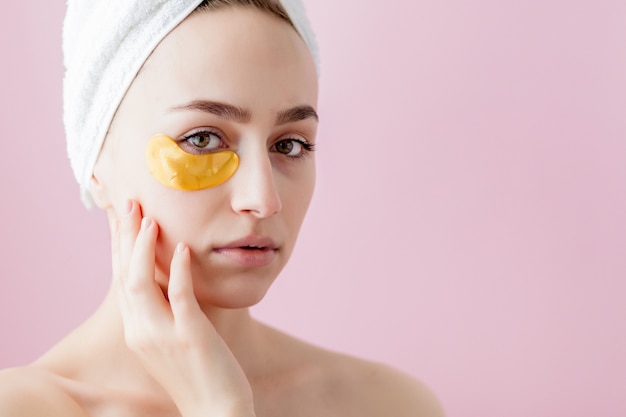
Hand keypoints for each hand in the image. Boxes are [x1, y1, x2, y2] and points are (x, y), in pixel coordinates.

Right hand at [110, 200, 254, 416]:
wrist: (215, 411)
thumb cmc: (199, 372)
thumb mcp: (172, 339)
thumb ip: (166, 310)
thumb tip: (171, 279)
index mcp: (137, 330)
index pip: (120, 279)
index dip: (119, 246)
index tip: (121, 217)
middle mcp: (141, 331)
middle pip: (123, 274)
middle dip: (124, 237)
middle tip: (129, 202)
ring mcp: (162, 335)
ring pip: (140, 282)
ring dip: (142, 247)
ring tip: (148, 217)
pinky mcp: (188, 336)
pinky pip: (179, 296)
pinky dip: (178, 270)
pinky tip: (182, 247)